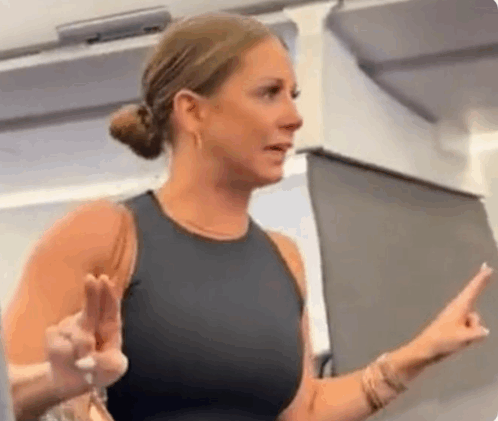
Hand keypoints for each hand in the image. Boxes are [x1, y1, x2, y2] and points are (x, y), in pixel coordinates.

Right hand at [45, 274, 127, 399]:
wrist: (73, 381)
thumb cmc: (99, 369)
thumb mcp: (113, 369)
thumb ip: (108, 363)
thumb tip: (90, 352)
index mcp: (109, 325)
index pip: (110, 307)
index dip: (108, 293)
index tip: (105, 279)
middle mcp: (90, 321)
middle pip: (90, 305)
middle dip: (91, 292)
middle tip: (90, 278)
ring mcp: (71, 326)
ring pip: (71, 329)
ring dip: (77, 344)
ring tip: (82, 360)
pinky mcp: (54, 335)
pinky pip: (56, 341)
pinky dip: (63, 352)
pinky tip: (67, 359)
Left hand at [410, 263, 493, 364]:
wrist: (425, 349)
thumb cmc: (442, 341)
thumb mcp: (464, 338)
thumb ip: (478, 332)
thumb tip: (483, 330)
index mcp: (459, 307)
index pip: (473, 289)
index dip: (481, 279)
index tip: (487, 267)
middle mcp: (457, 308)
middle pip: (472, 296)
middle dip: (479, 284)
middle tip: (487, 269)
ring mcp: (455, 316)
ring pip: (474, 320)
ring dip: (472, 331)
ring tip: (457, 339)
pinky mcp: (453, 325)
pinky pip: (469, 328)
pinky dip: (468, 335)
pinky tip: (457, 342)